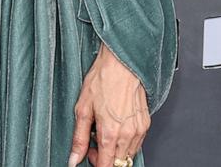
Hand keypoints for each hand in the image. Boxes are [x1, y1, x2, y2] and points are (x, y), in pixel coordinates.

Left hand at [67, 43, 148, 166]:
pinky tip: (116, 127)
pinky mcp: (146, 124)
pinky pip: (136, 144)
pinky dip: (125, 142)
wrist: (121, 64)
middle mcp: (128, 135)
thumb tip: (73, 159)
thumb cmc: (102, 80)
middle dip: (105, 158)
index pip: (107, 166)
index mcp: (110, 133)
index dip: (96, 164)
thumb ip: (79, 139)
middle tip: (94, 141)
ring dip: (116, 150)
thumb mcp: (82, 109)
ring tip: (105, 131)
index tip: (89, 155)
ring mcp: (139, 130)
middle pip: (118, 163)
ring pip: (128, 155)